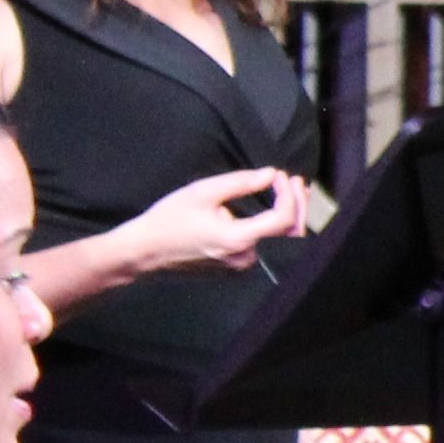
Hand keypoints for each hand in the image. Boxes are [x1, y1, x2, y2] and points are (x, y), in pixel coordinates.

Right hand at [92, 165, 318, 283]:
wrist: (144, 250)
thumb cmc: (169, 219)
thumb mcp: (203, 192)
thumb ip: (240, 183)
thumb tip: (271, 175)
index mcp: (238, 239)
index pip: (283, 219)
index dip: (288, 195)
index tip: (280, 175)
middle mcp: (245, 258)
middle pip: (289, 235)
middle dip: (298, 206)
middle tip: (296, 181)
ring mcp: (241, 266)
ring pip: (279, 241)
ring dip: (287, 215)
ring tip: (288, 190)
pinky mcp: (235, 267)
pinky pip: (264, 246)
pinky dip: (273, 226)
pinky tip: (272, 207)